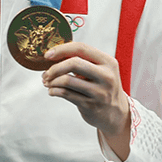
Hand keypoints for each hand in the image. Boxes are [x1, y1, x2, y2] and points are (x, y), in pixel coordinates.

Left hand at [42, 42, 130, 159]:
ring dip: (52, 81)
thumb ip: (83, 61)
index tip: (47, 55)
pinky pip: (66, 94)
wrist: (116, 113)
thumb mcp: (101, 70)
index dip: (62, 49)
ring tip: (47, 82)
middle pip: (74, 63)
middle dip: (55, 67)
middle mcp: (106, 76)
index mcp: (108, 62)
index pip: (81, 48)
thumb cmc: (102, 87)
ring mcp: (99, 92)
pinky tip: (52, 91)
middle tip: (46, 73)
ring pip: (67, 80)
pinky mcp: (90, 106)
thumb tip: (54, 55)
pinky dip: (54, 91)